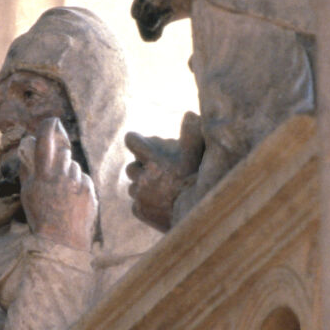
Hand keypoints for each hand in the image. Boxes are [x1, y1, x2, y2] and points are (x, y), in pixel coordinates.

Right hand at [18, 118, 97, 250]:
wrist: (62, 241)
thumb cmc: (41, 217)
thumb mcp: (28, 193)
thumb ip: (28, 167)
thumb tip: (27, 145)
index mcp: (42, 174)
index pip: (45, 138)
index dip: (49, 126)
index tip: (52, 122)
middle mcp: (61, 175)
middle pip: (64, 153)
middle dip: (61, 159)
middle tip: (56, 177)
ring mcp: (77, 182)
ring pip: (75, 166)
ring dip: (70, 175)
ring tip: (63, 195)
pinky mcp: (90, 190)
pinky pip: (84, 179)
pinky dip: (79, 185)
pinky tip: (73, 201)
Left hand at [125, 111, 203, 230]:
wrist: (196, 215)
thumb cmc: (197, 181)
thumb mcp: (197, 154)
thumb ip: (192, 133)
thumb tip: (190, 114)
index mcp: (153, 159)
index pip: (132, 140)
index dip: (135, 140)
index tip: (138, 140)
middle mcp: (142, 176)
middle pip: (131, 167)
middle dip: (140, 168)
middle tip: (154, 171)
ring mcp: (139, 195)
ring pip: (133, 187)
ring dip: (142, 186)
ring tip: (159, 190)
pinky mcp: (139, 211)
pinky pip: (137, 204)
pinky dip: (145, 204)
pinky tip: (159, 204)